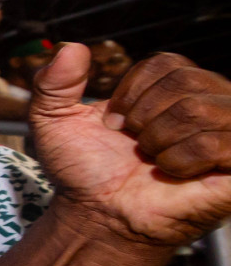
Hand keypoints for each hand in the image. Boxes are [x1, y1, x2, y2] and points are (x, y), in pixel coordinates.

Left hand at [29, 44, 230, 246]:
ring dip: (159, 141)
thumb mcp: (53, 120)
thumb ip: (53, 81)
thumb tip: (70, 48)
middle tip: (137, 148)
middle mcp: (210, 105)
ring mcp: (230, 135)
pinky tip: (173, 175)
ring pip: (198, 109)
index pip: (165, 63)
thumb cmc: (84, 172)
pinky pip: (216, 143)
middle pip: (184, 82)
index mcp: (177, 89)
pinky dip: (180, 160)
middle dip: (143, 118)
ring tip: (154, 162)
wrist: (97, 217)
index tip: (115, 125)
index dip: (130, 95)